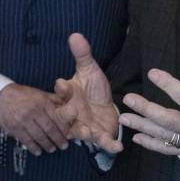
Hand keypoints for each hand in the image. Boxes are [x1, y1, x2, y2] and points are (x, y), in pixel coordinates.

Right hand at [0, 83, 69, 154]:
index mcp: (42, 102)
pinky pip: (26, 140)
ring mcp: (23, 121)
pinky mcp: (14, 128)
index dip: (64, 129)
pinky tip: (38, 151)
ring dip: (47, 145)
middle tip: (63, 146)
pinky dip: (33, 147)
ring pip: (39, 136)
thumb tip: (67, 107)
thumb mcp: (39, 93)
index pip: (57, 118)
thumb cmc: (22, 95)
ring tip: (52, 149)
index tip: (69, 136)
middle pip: (49, 129)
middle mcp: (34, 112)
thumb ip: (53, 100)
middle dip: (58, 139)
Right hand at [52, 33, 120, 153]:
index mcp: (67, 96)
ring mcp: (83, 126)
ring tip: (87, 131)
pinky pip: (102, 142)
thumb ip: (82, 55)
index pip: (60, 91)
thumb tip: (75, 34)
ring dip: (82, 132)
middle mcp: (71, 113)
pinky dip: (109, 145)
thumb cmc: (94, 89)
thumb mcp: (90, 70)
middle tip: (73, 109)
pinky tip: (118, 146)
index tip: (62, 84)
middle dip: (66, 114)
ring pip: (78, 131)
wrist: (106, 107)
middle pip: (63, 116)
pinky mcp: (98, 136)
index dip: (61, 89)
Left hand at [119, 50, 179, 172]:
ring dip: (143, 127)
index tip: (153, 73)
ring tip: (123, 118)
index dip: (170, 86)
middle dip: (147, 110)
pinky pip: (169, 150)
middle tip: (129, 99)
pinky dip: (151, 145)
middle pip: (170, 120)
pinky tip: (136, 138)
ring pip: (165, 136)